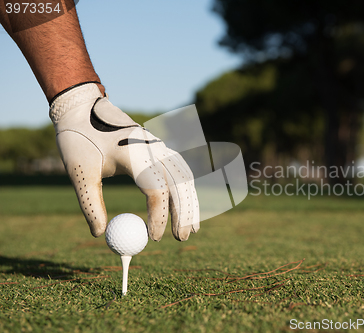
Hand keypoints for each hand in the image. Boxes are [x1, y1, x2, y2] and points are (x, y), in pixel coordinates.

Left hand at [49, 82, 199, 240]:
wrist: (82, 105)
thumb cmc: (78, 139)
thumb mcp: (79, 173)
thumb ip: (91, 205)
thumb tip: (101, 234)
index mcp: (134, 154)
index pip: (157, 190)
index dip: (158, 217)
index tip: (153, 238)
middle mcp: (153, 148)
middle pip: (179, 184)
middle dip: (184, 214)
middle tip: (181, 239)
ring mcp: (159, 145)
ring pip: (185, 176)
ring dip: (190, 202)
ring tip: (192, 228)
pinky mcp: (159, 145)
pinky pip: (180, 169)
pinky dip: (186, 189)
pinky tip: (186, 204)